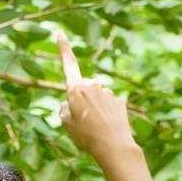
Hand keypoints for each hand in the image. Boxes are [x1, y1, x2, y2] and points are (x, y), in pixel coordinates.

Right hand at [56, 32, 135, 160]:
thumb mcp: (66, 124)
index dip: (64, 50)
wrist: (114, 146)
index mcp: (76, 89)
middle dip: (82, 102)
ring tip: (96, 129)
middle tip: (83, 123)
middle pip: (83, 90)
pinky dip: (107, 115)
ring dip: (95, 110)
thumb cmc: (86, 135)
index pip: (68, 65)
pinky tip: (109, 128)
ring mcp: (108, 93)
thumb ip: (65, 109)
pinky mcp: (120, 101)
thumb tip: (71, 103)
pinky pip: (109, 106)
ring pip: (97, 100)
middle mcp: (93, 86)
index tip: (61, 35)